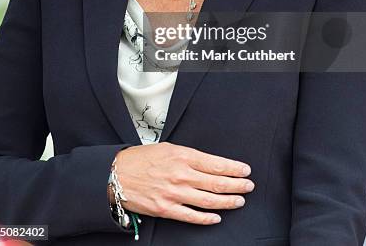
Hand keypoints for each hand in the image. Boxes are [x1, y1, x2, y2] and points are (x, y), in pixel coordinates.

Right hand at [112, 142, 254, 224]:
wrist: (117, 174)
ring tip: (239, 200)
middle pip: (216, 182)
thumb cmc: (141, 159)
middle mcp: (181, 174)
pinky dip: (206, 219)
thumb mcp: (167, 148)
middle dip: (236, 185)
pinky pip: (192, 216)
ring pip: (208, 200)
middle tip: (249, 186)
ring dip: (227, 201)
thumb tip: (208, 163)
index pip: (215, 163)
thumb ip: (188, 156)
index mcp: (182, 155)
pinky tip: (217, 218)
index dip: (233, 168)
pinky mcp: (166, 209)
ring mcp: (174, 193)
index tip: (245, 170)